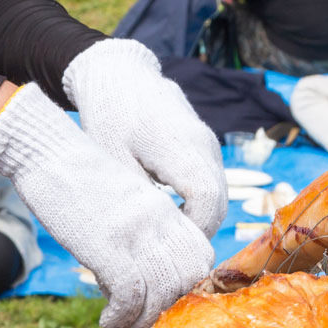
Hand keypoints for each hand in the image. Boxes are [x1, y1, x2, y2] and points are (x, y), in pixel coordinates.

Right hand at [0, 84, 213, 327]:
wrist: (48, 152)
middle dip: (166, 306)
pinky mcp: (109, 246)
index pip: (201, 256)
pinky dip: (122, 316)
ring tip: (121, 321)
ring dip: (142, 318)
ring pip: (163, 295)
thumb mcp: (122, 199)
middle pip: (188, 279)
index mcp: (164, 209)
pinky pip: (131, 297)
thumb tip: (138, 271)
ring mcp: (136, 234)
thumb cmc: (76, 178)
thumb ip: (139, 229)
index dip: (186, 284)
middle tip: (140, 314)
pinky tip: (107, 318)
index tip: (160, 296)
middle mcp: (159, 221)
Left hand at [61, 39, 227, 237]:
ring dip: (200, 219)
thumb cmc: (108, 115)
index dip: (194, 231)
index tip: (169, 249)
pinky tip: (172, 216)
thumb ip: (132, 198)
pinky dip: (199, 204)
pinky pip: (212, 183)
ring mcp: (208, 144)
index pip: (206, 200)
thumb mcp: (112, 160)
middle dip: (198, 233)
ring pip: (219, 194)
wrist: (118, 74)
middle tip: (167, 253)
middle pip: (218, 202)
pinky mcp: (205, 146)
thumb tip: (139, 243)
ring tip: (168, 239)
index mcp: (181, 145)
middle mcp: (203, 144)